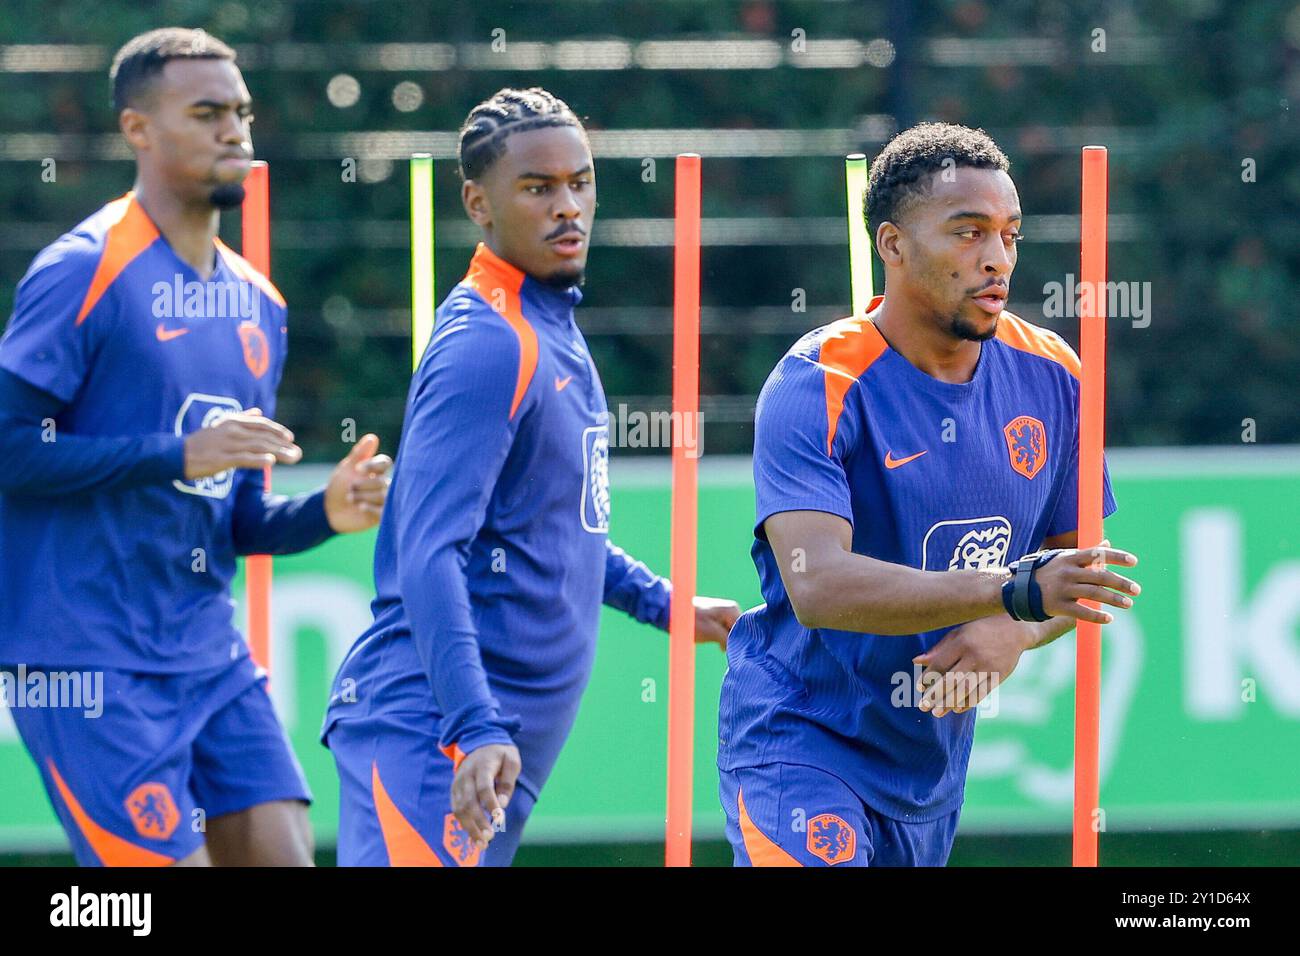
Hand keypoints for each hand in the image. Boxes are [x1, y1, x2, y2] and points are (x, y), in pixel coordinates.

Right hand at [182, 406, 301, 478]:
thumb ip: (241, 418)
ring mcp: (227, 444)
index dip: (277, 431)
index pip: (261, 425)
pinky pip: (243, 458)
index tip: (290, 438)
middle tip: (299, 453)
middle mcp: (232, 430)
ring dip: (278, 452)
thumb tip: (258, 411)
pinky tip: (271, 462)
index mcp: (232, 421)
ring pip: (258, 447)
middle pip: (263, 436)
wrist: (176, 454)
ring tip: (293, 458)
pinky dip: (258, 459)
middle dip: (283, 445)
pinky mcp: (221, 458)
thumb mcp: (221, 425)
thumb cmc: (200, 442)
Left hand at [324, 434, 392, 532]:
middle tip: (350, 489)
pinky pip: (383, 511)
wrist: (329, 510)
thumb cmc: (339, 486)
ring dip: (363, 497)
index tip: (357, 469)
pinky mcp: (381, 515)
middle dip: (363, 485)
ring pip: (382, 496)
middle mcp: (383, 484)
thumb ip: (360, 454)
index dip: (372, 465)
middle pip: (381, 482)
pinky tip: (360, 507)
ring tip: (350, 499)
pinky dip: (371, 508)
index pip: (385, 463)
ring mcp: (384, 500)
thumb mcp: (346, 469)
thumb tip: (373, 438)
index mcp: (376, 470)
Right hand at [450, 744, 521, 848]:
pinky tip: (474, 834)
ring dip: (470, 827)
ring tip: (482, 842)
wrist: (479, 741)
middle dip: (479, 821)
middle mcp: (466, 775)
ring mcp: (458, 783)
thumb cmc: (500, 754)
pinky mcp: (454, 790)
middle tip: (490, 836)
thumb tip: (503, 804)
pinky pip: (456, 809)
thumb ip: (508, 781)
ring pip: (460, 808)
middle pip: (469, 801)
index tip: (500, 818)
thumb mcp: (511, 760)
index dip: (491, 804)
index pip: (484, 787)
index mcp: (483, 766)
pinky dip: (464, 823)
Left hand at [693, 595, 740, 649]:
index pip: (745, 630)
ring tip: (720, 648)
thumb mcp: (712, 633)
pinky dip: (724, 638)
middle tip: (727, 652)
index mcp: (733, 610)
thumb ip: (728, 640)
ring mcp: (725, 613)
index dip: (741, 642)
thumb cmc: (693, 622)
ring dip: (728, 641)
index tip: (736, 653)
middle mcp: (732, 609)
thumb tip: (739, 649)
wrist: (674, 612)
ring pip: (733, 632)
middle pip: (740, 631)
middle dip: (735, 642)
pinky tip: (719, 646)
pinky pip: (726, 630)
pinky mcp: (718, 617)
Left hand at [913, 616, 1038, 717]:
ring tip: (936, 713)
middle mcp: (975, 655)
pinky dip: (969, 703)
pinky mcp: (999, 675)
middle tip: (922, 706)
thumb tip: (915, 661)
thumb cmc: (980, 629)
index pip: (940, 664)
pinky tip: (957, 709)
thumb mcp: (958, 632)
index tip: (918, 688)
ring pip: (966, 689)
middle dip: (935, 695)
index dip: (927, 677)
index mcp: (962, 642)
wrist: (1014, 628)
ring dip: (950, 703)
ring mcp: (988, 667)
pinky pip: (982, 693)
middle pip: (951, 679)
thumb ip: (938, 649)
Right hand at [1031, 539, 1140, 624]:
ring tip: (1129, 604)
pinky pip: (1081, 612)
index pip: (1097, 554)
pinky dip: (1096, 617)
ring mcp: (1062, 589)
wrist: (1018, 589)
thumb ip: (1087, 553)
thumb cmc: (1046, 571)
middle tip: (1137, 590)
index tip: (1134, 561)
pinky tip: (1109, 619)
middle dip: (1120, 583)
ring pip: (1094, 594)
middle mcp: (1068, 572)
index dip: (1116, 557)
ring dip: (1114, 599)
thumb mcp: (1064, 557)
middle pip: (1100, 577)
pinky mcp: (1058, 606)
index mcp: (1070, 558)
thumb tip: (1108, 543)